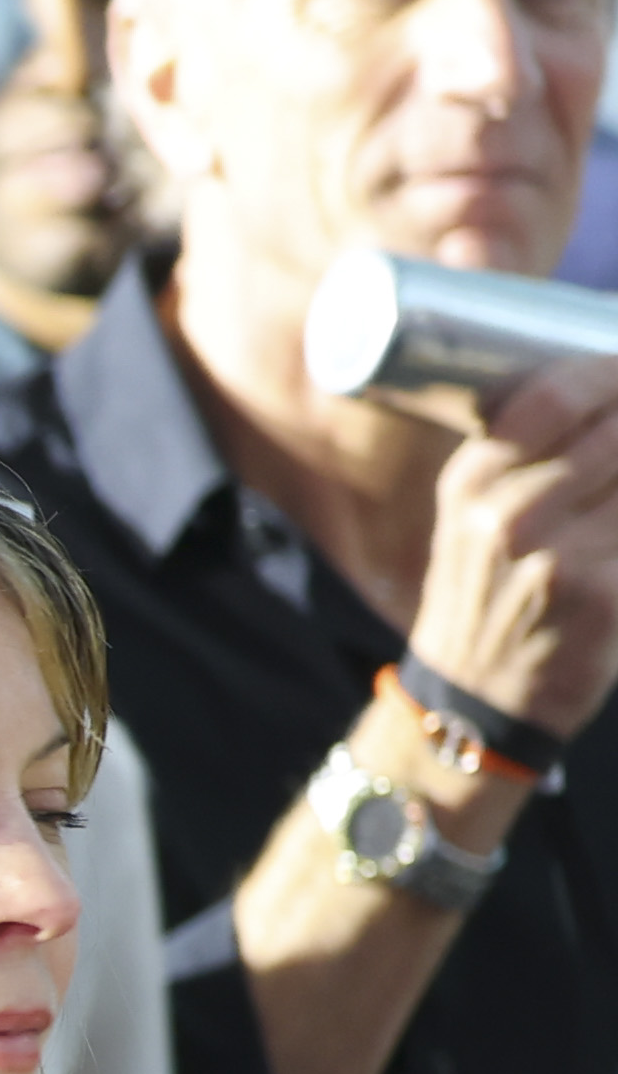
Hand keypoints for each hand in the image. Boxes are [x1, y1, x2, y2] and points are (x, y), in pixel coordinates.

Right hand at [401, 354, 617, 839]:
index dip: (611, 372)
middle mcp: (507, 512)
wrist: (475, 701)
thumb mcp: (474, 519)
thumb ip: (527, 461)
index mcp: (471, 480)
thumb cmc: (490, 596)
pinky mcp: (604, 596)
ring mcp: (557, 556)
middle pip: (617, 428)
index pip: (557, 393)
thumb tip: (610, 399)